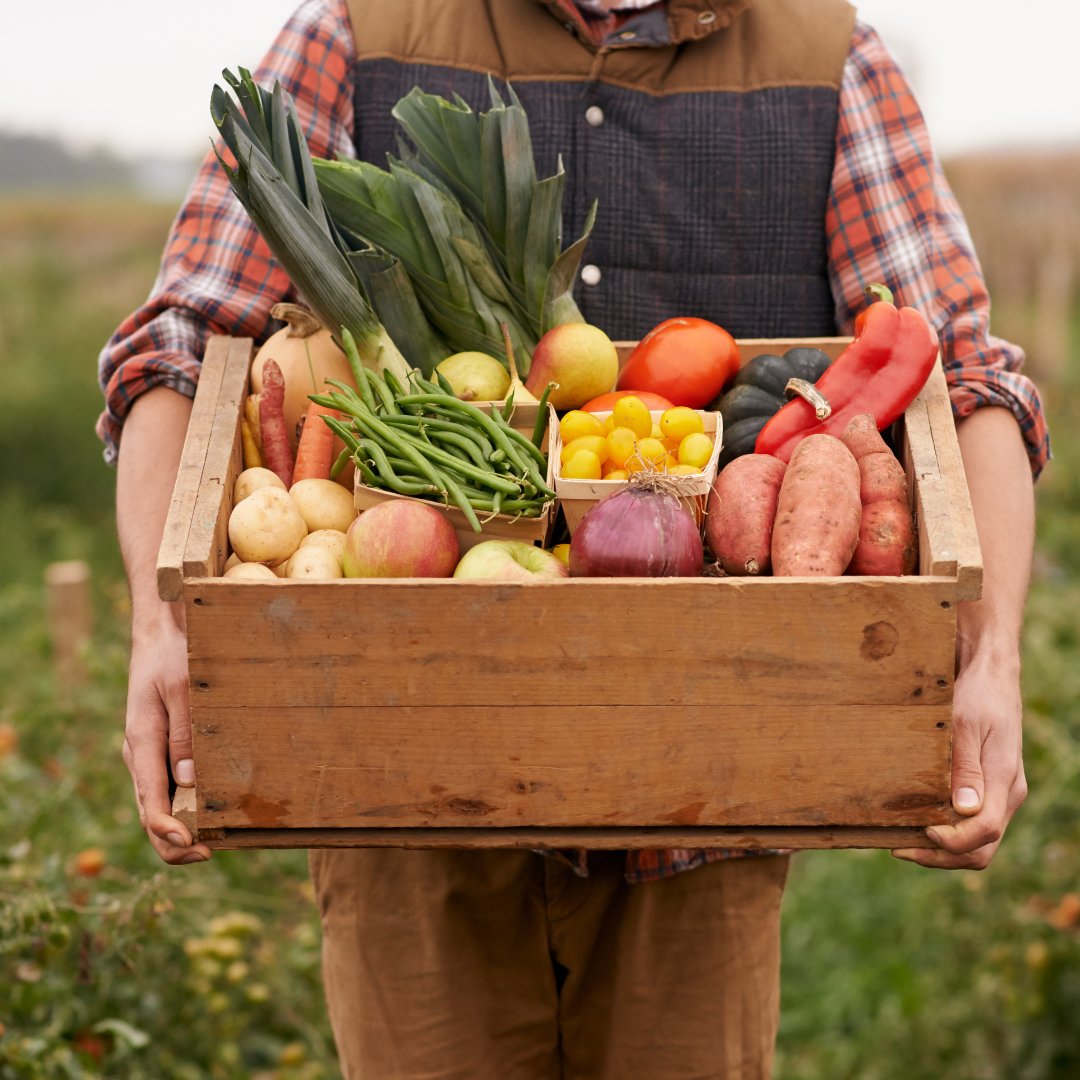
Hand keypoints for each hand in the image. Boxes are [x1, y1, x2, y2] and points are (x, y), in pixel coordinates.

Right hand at [122, 614, 211, 864]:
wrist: (161, 634)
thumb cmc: (173, 656)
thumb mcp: (183, 688)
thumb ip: (185, 734)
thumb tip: (190, 781)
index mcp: (141, 744)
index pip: (149, 803)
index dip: (169, 832)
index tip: (195, 847)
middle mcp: (141, 756)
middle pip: (151, 815)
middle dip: (177, 842)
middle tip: (211, 853)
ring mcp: (149, 756)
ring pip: (159, 806)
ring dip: (182, 829)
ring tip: (218, 842)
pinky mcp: (161, 750)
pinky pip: (169, 789)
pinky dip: (185, 808)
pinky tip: (213, 813)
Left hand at [892, 650, 1026, 869]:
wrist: (991, 675)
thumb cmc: (977, 695)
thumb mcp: (965, 725)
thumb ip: (965, 767)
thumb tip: (964, 810)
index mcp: (1003, 780)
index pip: (984, 832)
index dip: (951, 842)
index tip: (921, 831)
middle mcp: (1006, 793)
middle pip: (982, 848)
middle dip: (942, 856)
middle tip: (900, 848)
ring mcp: (1000, 792)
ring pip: (978, 841)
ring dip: (943, 849)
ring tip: (903, 840)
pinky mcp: (989, 787)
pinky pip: (973, 823)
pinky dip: (947, 832)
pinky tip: (917, 821)